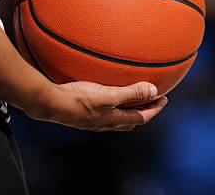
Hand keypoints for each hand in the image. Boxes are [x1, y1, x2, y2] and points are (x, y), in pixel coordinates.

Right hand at [30, 81, 167, 131]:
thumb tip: (154, 90)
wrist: (49, 104)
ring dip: (126, 107)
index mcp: (113, 120)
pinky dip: (111, 102)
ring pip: (115, 116)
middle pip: (130, 120)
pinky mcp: (82, 112)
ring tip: (129, 95)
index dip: (154, 109)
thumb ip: (131, 92)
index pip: (141, 117)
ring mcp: (92, 119)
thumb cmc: (78, 99)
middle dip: (142, 110)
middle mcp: (104, 123)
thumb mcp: (108, 94)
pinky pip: (102, 109)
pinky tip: (103, 91)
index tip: (164, 99)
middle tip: (150, 99)